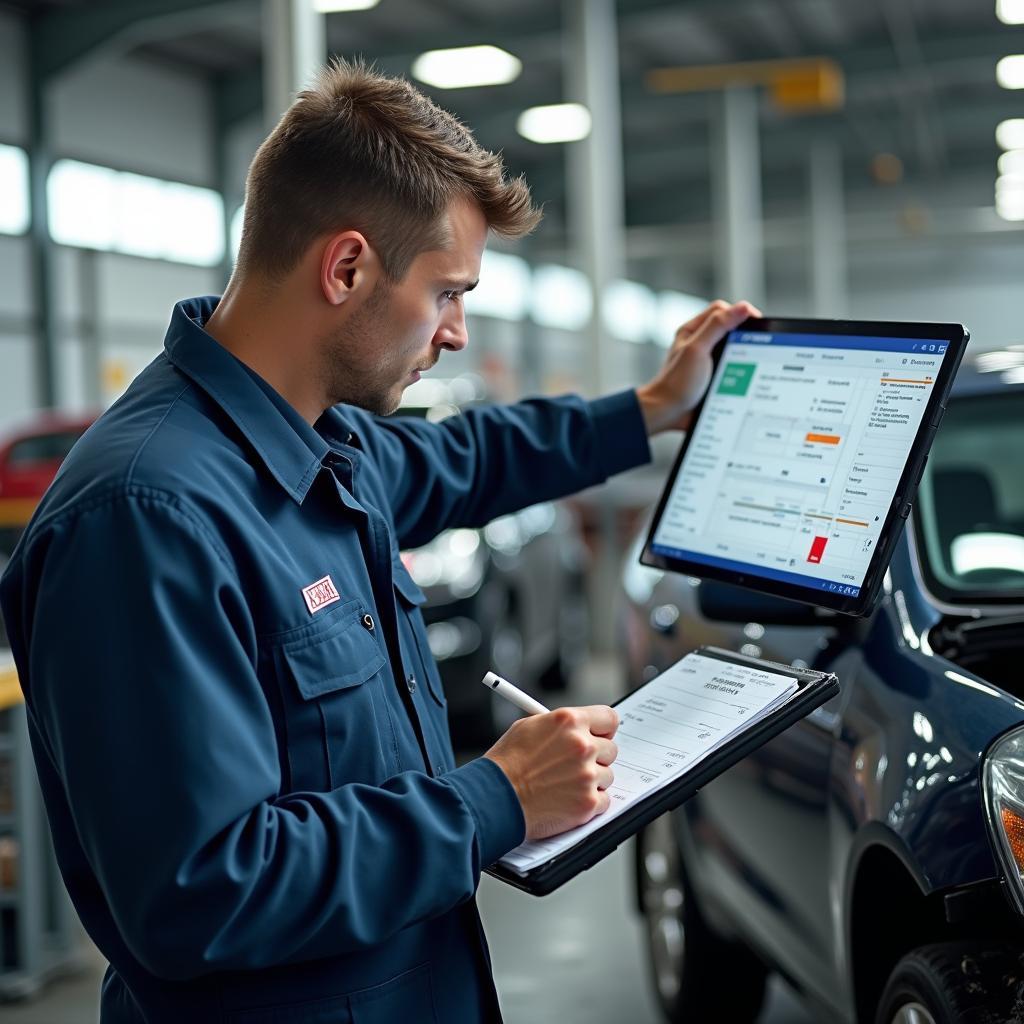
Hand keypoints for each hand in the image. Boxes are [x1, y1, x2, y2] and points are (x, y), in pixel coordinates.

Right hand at [484, 705, 618, 840]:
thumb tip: (577, 726)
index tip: (600, 735)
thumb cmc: (506, 763)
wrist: (496, 797)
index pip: (609, 718)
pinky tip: (567, 799)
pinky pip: (604, 800)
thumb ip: (560, 725)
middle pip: (610, 748)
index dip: (604, 728)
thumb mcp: (529, 726)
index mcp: (569, 721)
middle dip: (596, 756)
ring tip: (564, 784)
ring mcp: (587, 775)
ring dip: (591, 780)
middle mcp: (582, 745)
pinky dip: (589, 802)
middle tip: (576, 764)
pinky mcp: (588, 802)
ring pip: (607, 775)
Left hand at [636, 299, 761, 434]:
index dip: (740, 312)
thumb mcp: (697, 349)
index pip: (721, 310)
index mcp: (693, 331)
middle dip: (744, 334)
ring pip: (733, 349)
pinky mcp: (713, 377)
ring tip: (752, 362)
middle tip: (757, 344)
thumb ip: (718, 326)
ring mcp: (707, 361)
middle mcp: (699, 343)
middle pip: (729, 328)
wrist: (668, 414)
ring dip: (744, 355)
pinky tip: (745, 378)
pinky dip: (741, 371)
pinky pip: (733, 368)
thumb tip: (742, 308)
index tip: (757, 323)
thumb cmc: (676, 383)